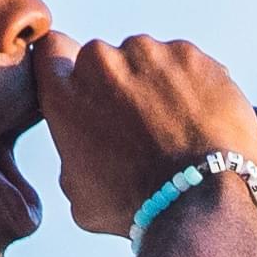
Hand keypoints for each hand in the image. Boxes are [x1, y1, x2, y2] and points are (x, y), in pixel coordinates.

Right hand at [31, 35, 256, 240]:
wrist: (197, 202)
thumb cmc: (134, 206)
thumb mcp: (78, 191)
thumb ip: (75, 152)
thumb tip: (85, 146)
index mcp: (65, 92)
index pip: (52, 51)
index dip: (69, 64)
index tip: (88, 85)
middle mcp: (100, 61)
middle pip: (108, 61)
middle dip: (124, 85)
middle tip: (145, 126)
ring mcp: (148, 53)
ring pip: (152, 61)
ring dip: (162, 85)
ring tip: (181, 130)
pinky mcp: (191, 55)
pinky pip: (191, 66)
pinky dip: (198, 88)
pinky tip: (205, 123)